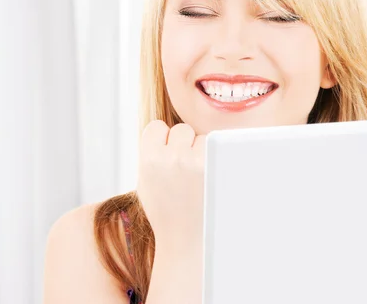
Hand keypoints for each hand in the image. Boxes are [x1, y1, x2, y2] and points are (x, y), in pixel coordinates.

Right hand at [136, 120, 205, 253]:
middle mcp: (173, 158)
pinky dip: (217, 157)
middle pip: (182, 129)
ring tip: (198, 177)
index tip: (166, 155)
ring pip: (202, 137)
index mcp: (150, 160)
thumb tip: (168, 128)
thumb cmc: (166, 210)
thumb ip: (152, 153)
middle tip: (185, 170)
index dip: (163, 139)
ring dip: (202, 151)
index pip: (157, 127)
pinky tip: (211, 177)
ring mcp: (197, 163)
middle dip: (184, 145)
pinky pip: (219, 147)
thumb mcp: (147, 181)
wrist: (186, 240)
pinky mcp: (217, 169)